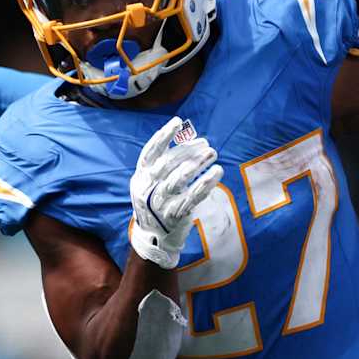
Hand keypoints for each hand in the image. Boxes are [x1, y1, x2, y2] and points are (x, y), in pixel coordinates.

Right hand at [129, 115, 220, 267]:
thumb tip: (187, 141)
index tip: (178, 122)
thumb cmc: (156, 202)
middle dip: (187, 150)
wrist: (154, 237)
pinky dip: (206, 182)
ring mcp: (160, 203)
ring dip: (197, 163)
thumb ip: (162, 165)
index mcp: (140, 178)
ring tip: (212, 153)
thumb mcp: (150, 184)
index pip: (150, 152)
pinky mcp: (175, 214)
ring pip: (179, 178)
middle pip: (167, 163)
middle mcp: (147, 189)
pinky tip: (217, 171)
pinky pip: (193, 196)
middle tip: (205, 143)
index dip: (163, 136)